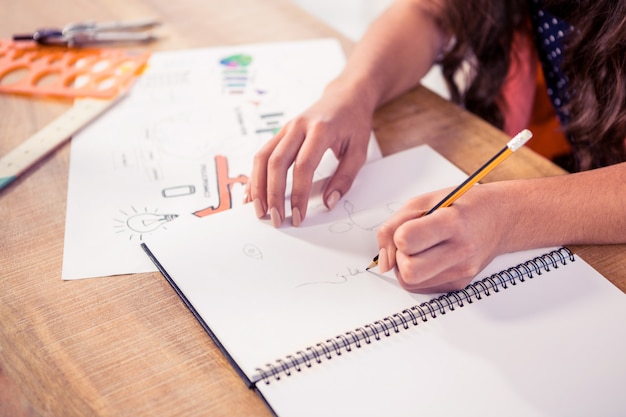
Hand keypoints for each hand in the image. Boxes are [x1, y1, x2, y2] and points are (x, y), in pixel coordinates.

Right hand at [246, 82, 372, 226]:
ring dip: (258, 186)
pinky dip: (255, 176)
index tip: (298, 216)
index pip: (303, 166)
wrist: (345, 97)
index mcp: (321, 130)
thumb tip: (328, 203)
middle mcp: (298, 126)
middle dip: (273, 194)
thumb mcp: (360, 150)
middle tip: (275, 219)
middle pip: (277, 162)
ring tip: (259, 211)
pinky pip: (261, 155)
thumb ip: (345, 178)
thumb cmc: (353, 124)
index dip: (298, 194)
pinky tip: (252, 195)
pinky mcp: (279, 133)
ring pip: (262, 157)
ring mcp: (285, 128)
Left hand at [375, 184, 508, 292]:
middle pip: (408, 272)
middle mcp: (460, 252)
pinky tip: (429, 258)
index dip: (399, 237)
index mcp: (452, 223)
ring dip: (406, 267)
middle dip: (400, 258)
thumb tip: (382, 261)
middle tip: (409, 245)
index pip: (407, 241)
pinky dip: (418, 274)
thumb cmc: (461, 206)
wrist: (500, 219)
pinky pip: (421, 288)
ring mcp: (461, 272)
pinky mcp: (459, 285)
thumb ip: (393, 226)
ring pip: (410, 283)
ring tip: (420, 249)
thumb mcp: (423, 201)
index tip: (407, 230)